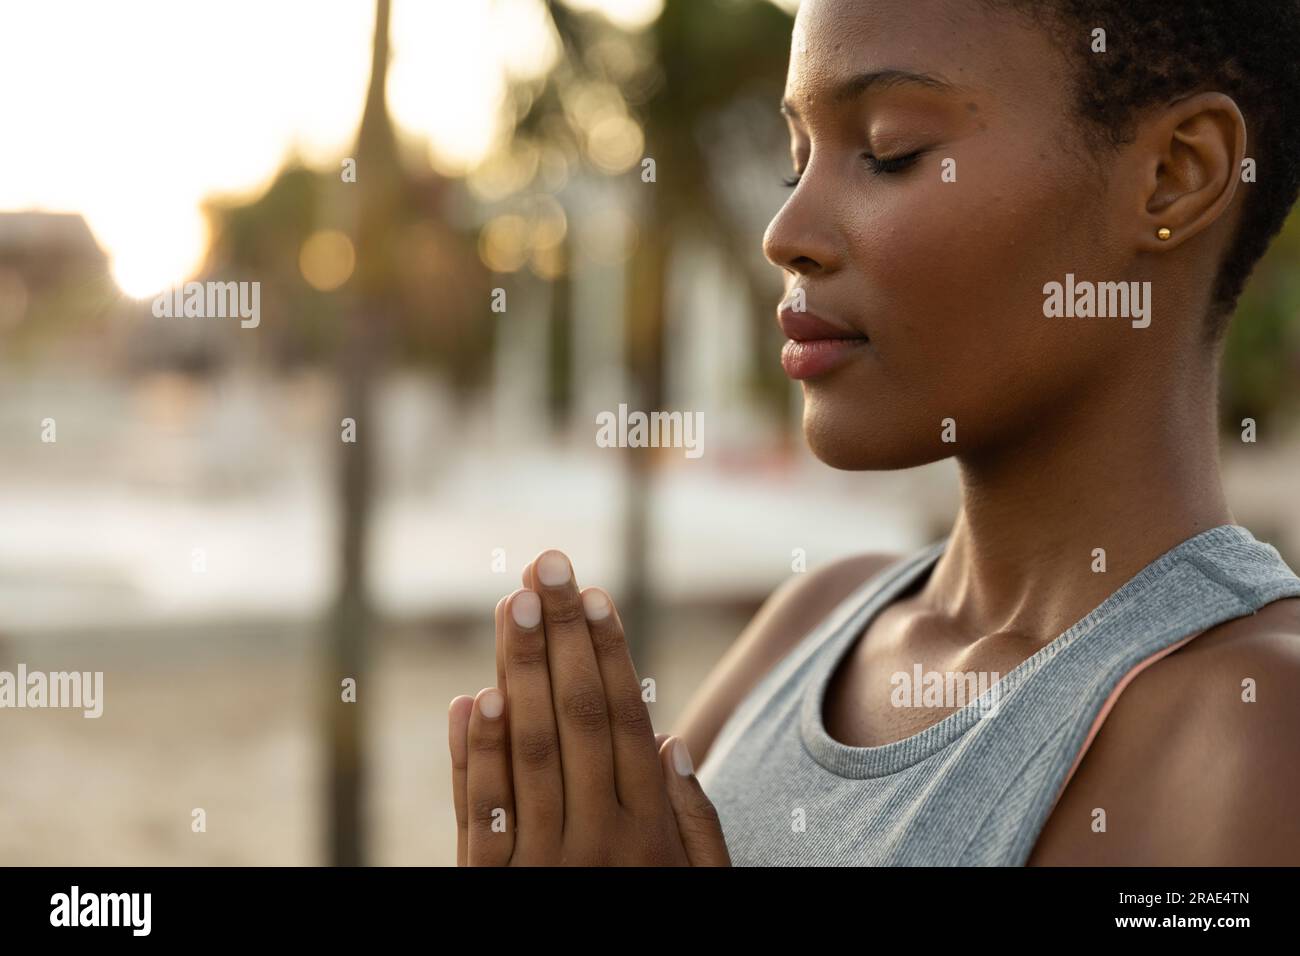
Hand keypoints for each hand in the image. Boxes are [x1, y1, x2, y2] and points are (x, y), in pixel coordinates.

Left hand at [447, 549, 729, 865]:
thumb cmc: (660, 931)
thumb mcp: (701, 888)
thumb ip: (692, 821)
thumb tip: (672, 736)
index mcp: (649, 835)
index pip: (625, 723)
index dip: (607, 654)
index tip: (592, 595)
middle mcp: (598, 844)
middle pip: (576, 720)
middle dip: (560, 637)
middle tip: (544, 565)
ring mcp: (541, 871)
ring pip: (528, 754)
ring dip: (517, 672)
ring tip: (509, 603)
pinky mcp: (490, 895)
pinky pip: (479, 818)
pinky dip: (473, 757)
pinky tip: (472, 698)